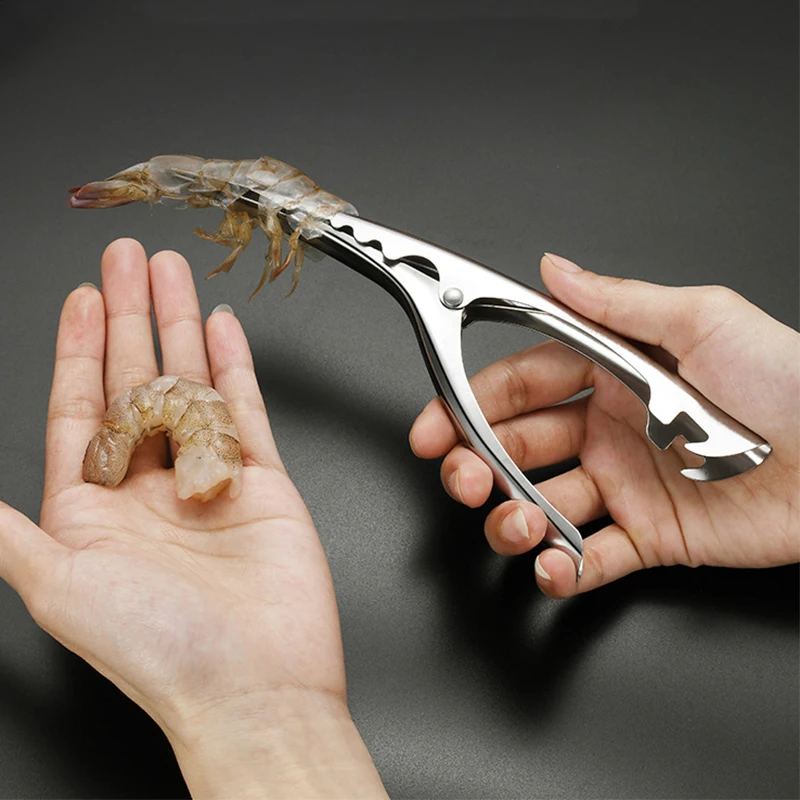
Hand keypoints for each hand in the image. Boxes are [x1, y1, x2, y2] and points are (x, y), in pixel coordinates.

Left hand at [0, 240, 385, 797]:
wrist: (253, 686)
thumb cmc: (157, 648)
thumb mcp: (56, 585)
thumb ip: (8, 530)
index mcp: (93, 510)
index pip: (79, 409)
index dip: (77, 349)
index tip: (82, 299)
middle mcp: (147, 490)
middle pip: (134, 382)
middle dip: (130, 317)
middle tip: (128, 260)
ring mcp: (205, 480)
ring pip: (190, 385)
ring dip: (179, 327)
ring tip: (172, 274)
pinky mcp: (261, 482)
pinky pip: (245, 410)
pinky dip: (235, 366)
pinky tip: (223, 329)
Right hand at [410, 253, 799, 597]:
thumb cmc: (790, 381)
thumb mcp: (700, 322)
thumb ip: (614, 303)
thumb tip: (550, 268)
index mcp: (611, 374)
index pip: (520, 386)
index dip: (469, 403)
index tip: (434, 423)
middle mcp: (609, 429)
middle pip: (518, 448)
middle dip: (477, 463)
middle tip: (462, 476)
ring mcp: (627, 486)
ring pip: (543, 506)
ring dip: (513, 519)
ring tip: (517, 524)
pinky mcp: (652, 537)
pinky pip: (593, 558)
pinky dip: (564, 569)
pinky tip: (556, 566)